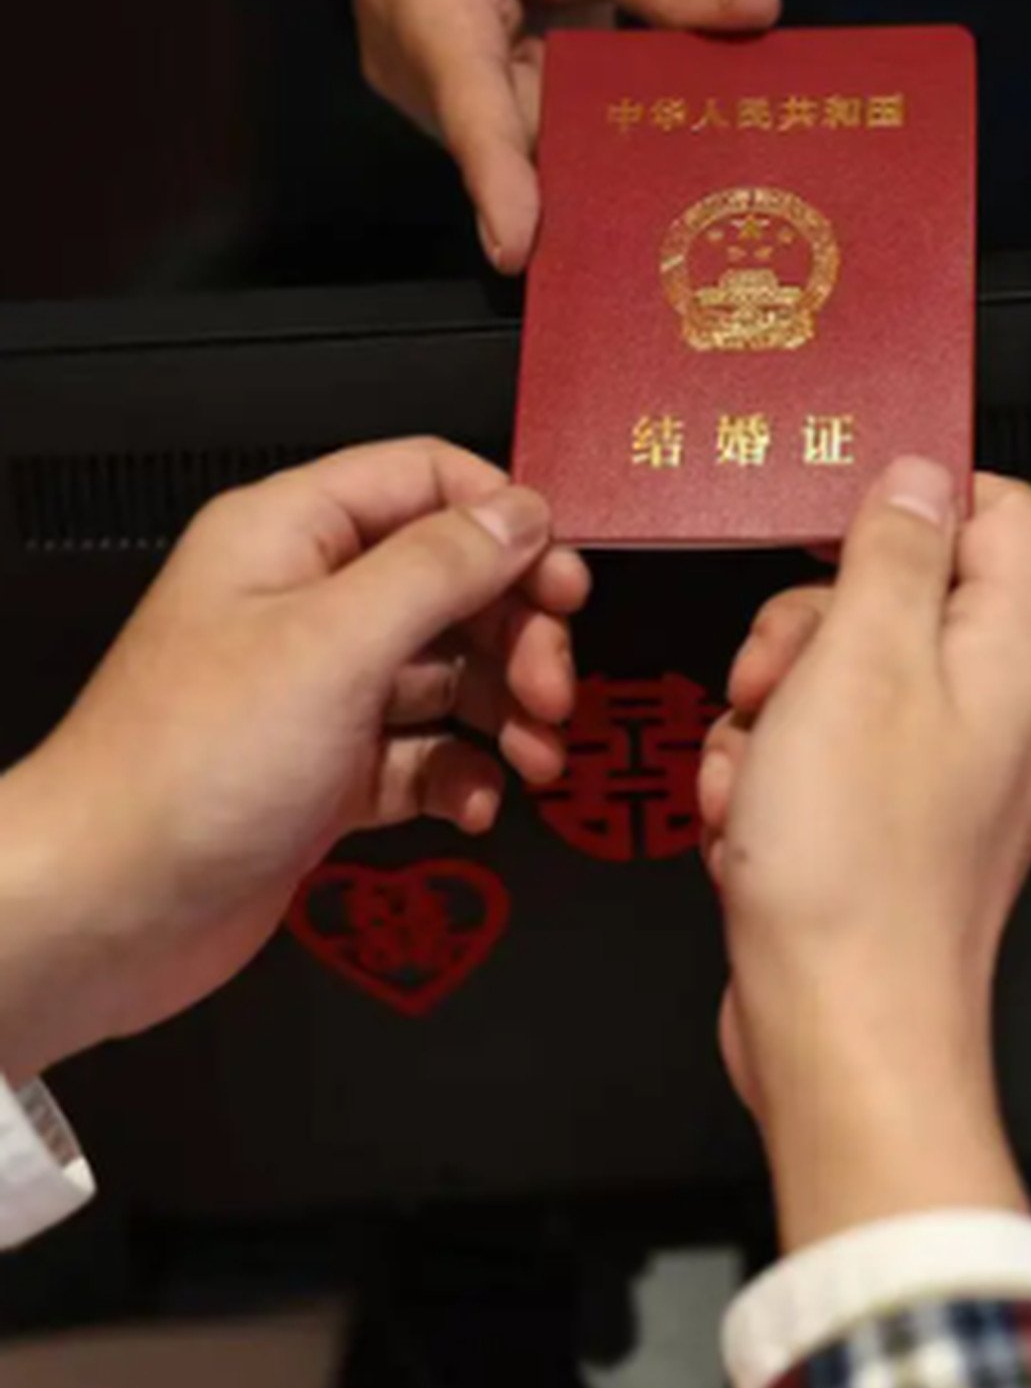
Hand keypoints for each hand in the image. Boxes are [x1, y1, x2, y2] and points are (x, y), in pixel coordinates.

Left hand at [0, 442, 589, 1078]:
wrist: (112, 904)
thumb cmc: (183, 769)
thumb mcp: (334, 644)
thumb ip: (438, 568)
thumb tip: (518, 516)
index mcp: (288, 537)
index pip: (425, 482)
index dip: (506, 523)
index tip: (562, 582)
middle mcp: (303, 605)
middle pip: (453, 583)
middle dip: (519, 634)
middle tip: (551, 687)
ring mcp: (317, 694)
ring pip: (449, 676)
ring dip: (507, 712)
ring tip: (535, 756)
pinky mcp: (327, 774)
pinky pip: (426, 758)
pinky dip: (463, 779)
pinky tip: (474, 805)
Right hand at [349, 0, 781, 271]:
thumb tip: (752, 12)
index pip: (466, 96)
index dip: (496, 177)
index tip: (518, 248)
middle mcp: (403, 48)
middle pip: (501, 136)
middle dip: (581, 165)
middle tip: (676, 187)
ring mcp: (421, 84)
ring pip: (517, 144)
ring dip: (584, 145)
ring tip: (659, 140)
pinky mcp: (452, 102)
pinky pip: (521, 136)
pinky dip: (573, 132)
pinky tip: (623, 127)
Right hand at [698, 462, 1030, 1248]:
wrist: (842, 1030)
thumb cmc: (858, 867)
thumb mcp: (860, 658)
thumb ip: (895, 548)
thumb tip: (921, 472)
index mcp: (1021, 649)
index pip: (998, 507)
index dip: (903, 505)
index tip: (828, 540)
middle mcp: (1005, 707)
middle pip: (901, 592)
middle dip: (808, 624)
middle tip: (774, 676)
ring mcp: (953, 772)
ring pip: (846, 677)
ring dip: (774, 708)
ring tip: (755, 766)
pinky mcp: (900, 829)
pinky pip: (826, 760)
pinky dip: (773, 777)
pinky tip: (748, 817)